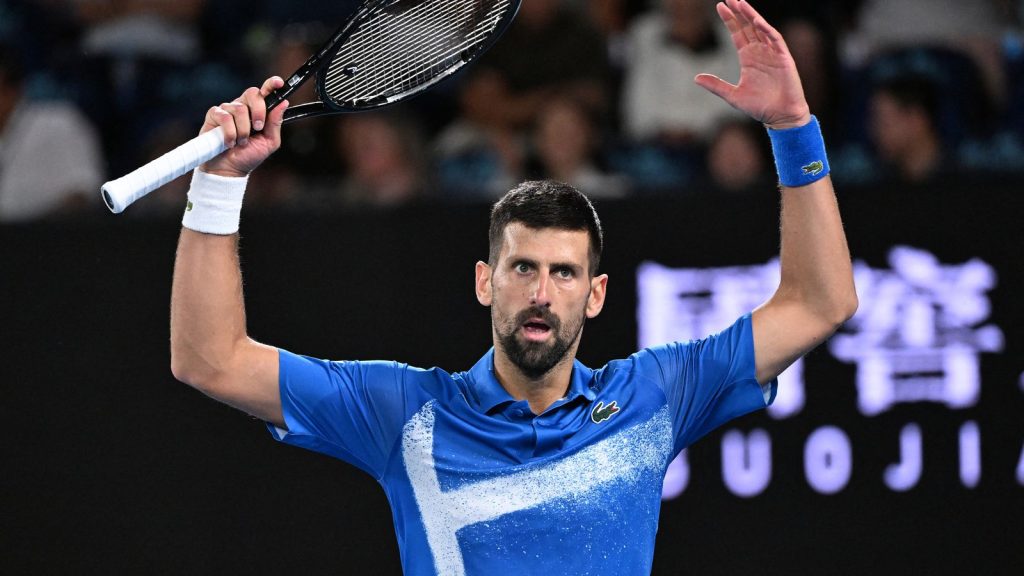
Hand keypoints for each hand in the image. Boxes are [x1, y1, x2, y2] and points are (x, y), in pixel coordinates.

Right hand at [200, 76, 288, 177]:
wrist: (229, 169)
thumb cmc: (248, 156)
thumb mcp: (269, 142)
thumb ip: (275, 123)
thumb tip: (283, 103)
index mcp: (258, 111)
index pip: (265, 92)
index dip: (271, 85)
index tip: (279, 83)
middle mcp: (243, 107)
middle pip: (253, 93)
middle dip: (259, 111)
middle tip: (258, 128)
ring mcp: (228, 109)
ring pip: (239, 109)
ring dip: (243, 130)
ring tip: (241, 142)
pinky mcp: (214, 115)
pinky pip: (225, 117)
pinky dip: (230, 133)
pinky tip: (230, 142)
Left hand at [694, 0, 810, 129]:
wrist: (780, 116)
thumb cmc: (759, 107)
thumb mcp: (733, 95)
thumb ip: (715, 85)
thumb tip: (695, 78)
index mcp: (748, 58)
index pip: (738, 34)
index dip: (730, 21)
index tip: (720, 7)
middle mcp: (760, 52)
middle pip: (748, 27)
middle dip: (739, 13)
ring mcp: (773, 53)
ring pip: (761, 29)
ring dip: (752, 16)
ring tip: (740, 3)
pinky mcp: (784, 58)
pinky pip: (775, 40)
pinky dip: (766, 30)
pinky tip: (756, 21)